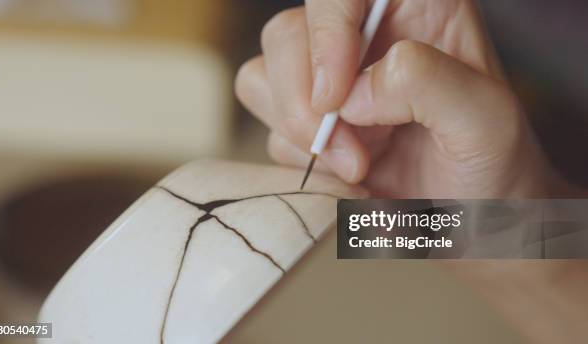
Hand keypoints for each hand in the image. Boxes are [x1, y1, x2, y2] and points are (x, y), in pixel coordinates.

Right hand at [235, 0, 559, 197]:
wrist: (472, 218)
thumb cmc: (492, 163)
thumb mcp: (485, 119)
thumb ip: (426, 83)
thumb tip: (352, 93)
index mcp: (411, 6)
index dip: (326, 30)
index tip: (335, 96)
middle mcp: (362, 35)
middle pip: (285, 35)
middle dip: (307, 105)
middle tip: (355, 158)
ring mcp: (330, 80)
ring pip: (262, 79)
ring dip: (302, 136)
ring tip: (359, 169)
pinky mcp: (309, 121)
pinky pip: (269, 130)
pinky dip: (302, 162)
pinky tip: (349, 177)